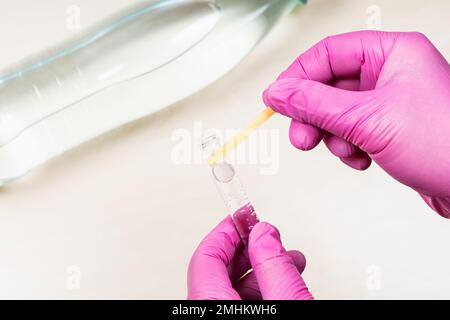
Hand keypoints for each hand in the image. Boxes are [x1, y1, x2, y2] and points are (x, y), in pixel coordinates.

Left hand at [187, 216, 312, 299]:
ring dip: (259, 268)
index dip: (227, 231)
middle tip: (267, 235)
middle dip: (247, 248)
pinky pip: (238, 301)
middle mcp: (208, 311)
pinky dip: (260, 288)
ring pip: (230, 286)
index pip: (206, 256)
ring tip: (286, 259)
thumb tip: (264, 234)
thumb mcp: (286, 302)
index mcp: (211, 303)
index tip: (243, 217)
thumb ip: (274, 267)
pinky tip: (282, 279)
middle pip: (217, 270)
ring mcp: (220, 318)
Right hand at [263, 31, 449, 217]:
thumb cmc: (445, 145)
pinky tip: (363, 159)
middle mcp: (389, 73)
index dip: (297, 77)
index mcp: (392, 53)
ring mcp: (388, 102)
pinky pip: (350, 131)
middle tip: (303, 138)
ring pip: (335, 112)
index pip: (328, 53)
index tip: (276, 100)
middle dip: (312, 115)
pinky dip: (348, 148)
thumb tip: (279, 92)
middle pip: (328, 85)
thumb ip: (316, 104)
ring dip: (333, 136)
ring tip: (349, 151)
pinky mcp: (387, 128)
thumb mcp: (368, 119)